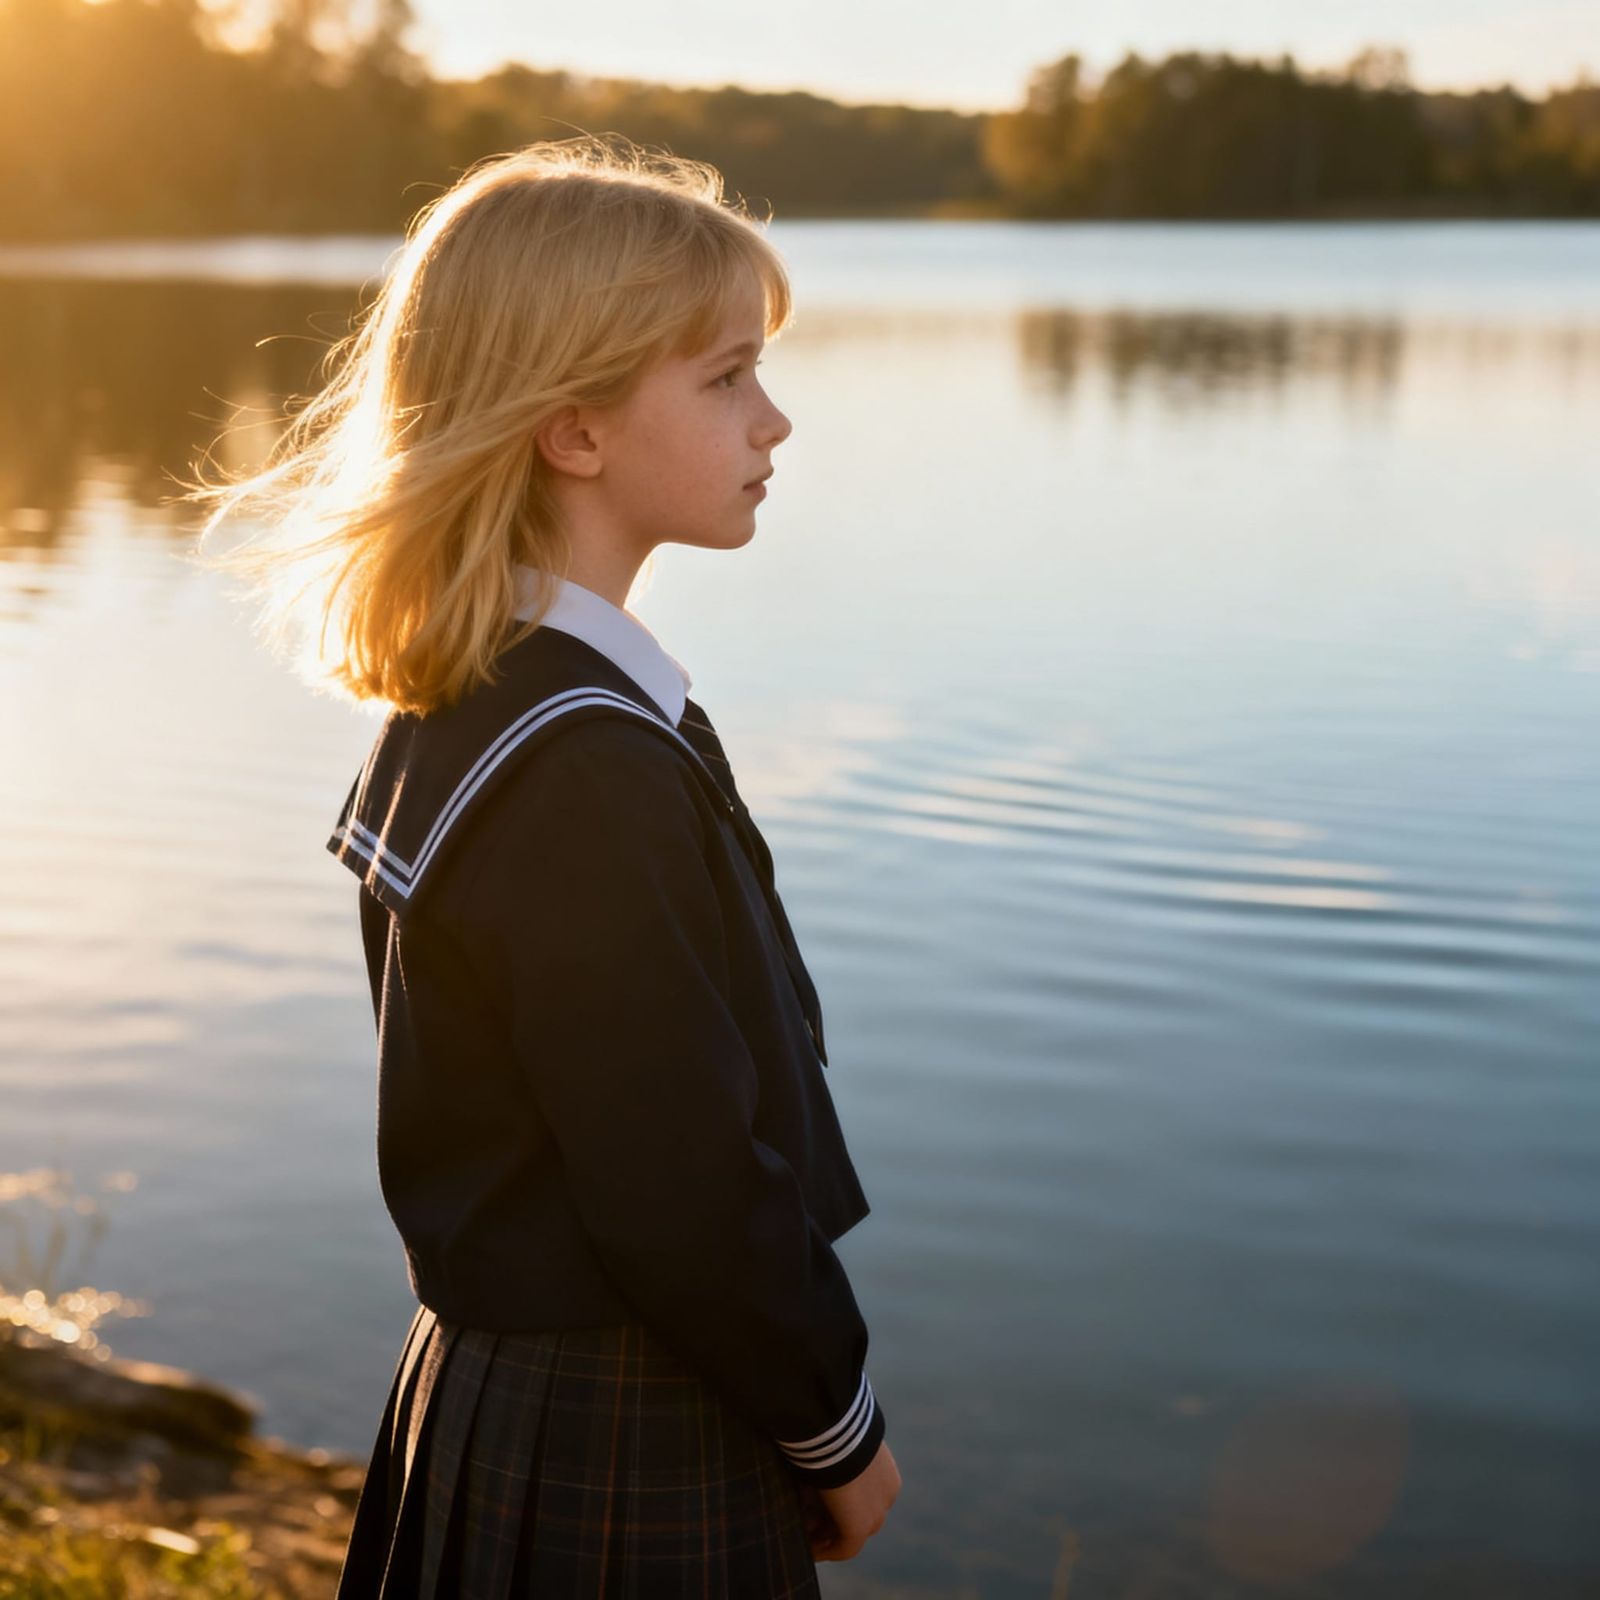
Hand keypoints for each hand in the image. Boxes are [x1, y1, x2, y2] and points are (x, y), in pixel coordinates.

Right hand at [796, 1440, 900, 1560]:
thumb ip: (831, 1463)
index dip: (840, 1505)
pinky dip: (826, 1551)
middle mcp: (887, 1494)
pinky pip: (845, 1548)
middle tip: (808, 1524)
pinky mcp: (862, 1526)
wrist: (837, 1428)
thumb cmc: (831, 1429)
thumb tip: (811, 1480)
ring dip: (827, 1536)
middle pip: (859, 1516)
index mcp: (885, 1472)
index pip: (864, 1497)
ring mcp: (877, 1512)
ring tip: (804, 1536)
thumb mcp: (836, 1446)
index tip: (817, 1508)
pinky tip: (808, 1549)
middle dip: (833, 1523)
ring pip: (852, 1533)